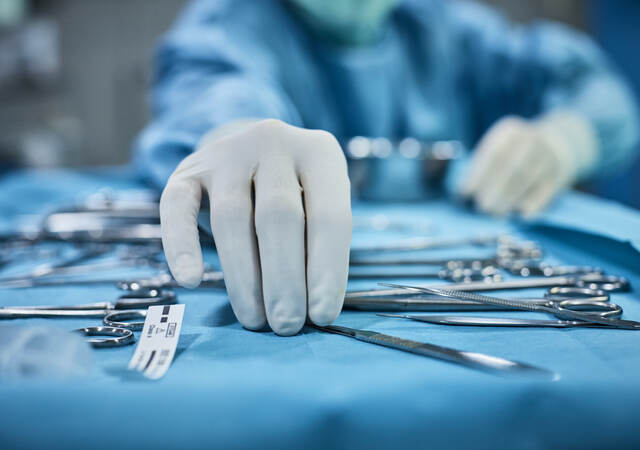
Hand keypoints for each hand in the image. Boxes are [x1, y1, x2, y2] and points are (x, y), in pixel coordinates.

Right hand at [160, 119, 351, 335]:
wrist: (252, 149)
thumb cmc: (297, 190)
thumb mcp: (321, 201)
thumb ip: (320, 242)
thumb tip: (312, 306)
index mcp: (320, 153)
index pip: (329, 216)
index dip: (327, 270)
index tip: (322, 315)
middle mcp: (275, 142)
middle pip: (278, 217)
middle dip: (284, 279)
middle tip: (286, 325)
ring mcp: (228, 152)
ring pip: (232, 218)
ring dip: (243, 277)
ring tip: (254, 318)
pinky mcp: (189, 168)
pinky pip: (177, 207)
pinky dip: (182, 245)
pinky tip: (191, 280)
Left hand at [459, 112, 597, 216]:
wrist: (561, 142)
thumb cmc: (516, 152)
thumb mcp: (500, 147)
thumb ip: (483, 167)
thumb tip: (464, 196)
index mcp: (509, 132)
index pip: (492, 154)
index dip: (477, 175)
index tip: (464, 194)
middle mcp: (530, 139)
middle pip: (511, 166)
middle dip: (494, 189)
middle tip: (481, 208)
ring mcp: (548, 155)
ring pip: (527, 179)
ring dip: (510, 199)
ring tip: (496, 214)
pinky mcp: (561, 173)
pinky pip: (547, 190)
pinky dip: (534, 204)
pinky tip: (521, 216)